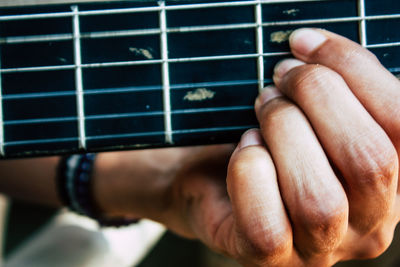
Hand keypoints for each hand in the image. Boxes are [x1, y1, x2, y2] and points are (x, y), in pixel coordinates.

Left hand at [159, 29, 399, 266]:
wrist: (214, 179)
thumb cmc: (269, 140)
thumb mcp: (311, 113)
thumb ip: (330, 89)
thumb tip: (311, 47)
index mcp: (392, 182)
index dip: (355, 71)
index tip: (305, 42)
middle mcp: (368, 224)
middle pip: (368, 161)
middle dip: (316, 97)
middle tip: (279, 76)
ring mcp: (319, 249)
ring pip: (318, 197)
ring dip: (282, 132)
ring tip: (261, 108)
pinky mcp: (269, 259)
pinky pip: (266, 223)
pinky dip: (250, 171)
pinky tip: (246, 148)